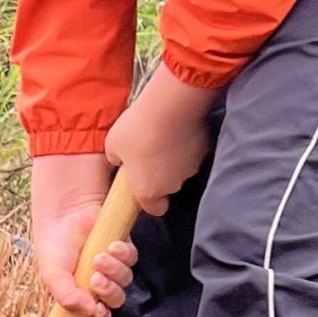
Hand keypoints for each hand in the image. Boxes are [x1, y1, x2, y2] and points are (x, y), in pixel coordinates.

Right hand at [29, 155, 135, 316]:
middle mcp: (99, 283)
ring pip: (125, 279)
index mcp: (81, 295)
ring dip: (114, 271)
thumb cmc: (54, 246)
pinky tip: (111, 245)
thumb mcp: (53, 274)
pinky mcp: (122, 249)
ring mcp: (113, 267)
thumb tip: (89, 311)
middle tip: (96, 279)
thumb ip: (66, 296)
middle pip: (115, 299)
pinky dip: (123, 254)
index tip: (98, 311)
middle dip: (109, 292)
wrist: (63, 214)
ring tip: (99, 257)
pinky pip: (131, 258)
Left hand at [105, 65, 219, 213]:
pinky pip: (194, 152)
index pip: (155, 209)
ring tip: (164, 136)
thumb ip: (116, 159)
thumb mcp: (112, 145)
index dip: (150, 201)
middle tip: (149, 152)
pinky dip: (187, 145)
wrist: (170, 106)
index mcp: (148, 191)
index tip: (143, 186)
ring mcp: (191, 169)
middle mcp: (172, 185)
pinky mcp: (205, 151)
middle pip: (167, 187)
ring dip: (174, 159)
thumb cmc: (137, 129)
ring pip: (181, 169)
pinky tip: (178, 128)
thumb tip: (122, 160)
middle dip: (159, 174)